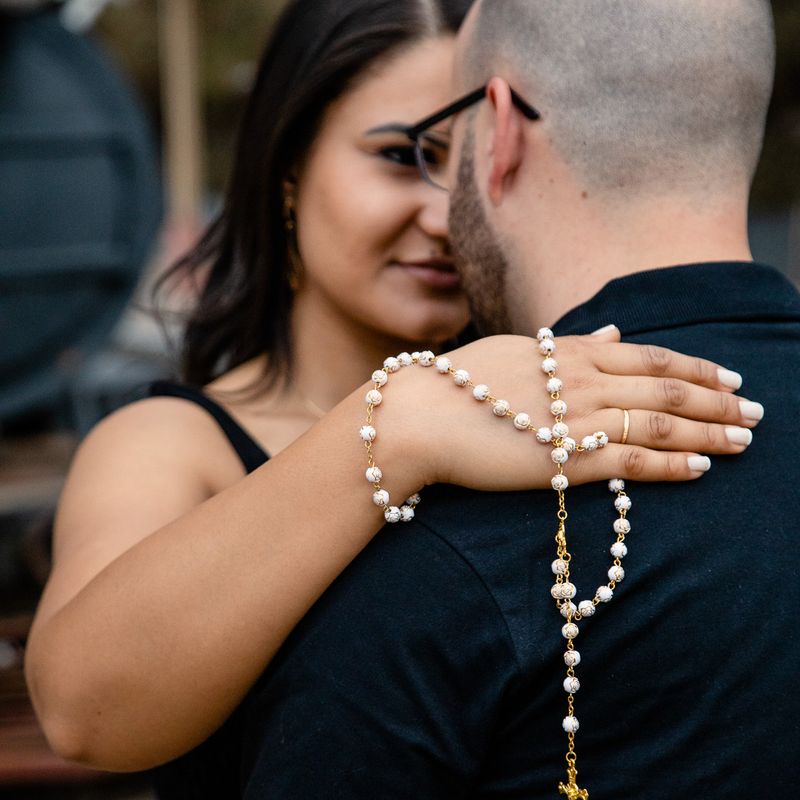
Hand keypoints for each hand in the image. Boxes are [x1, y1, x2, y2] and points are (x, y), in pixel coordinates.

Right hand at [378, 330, 760, 491]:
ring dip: (708, 430)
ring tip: (745, 439)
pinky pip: (631, 460)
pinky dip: (671, 464)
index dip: (696, 366)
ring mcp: (576, 418)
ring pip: (659, 421)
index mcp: (570, 353)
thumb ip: (567, 344)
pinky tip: (702, 468)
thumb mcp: (516, 352)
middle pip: (667, 386)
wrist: (417, 415)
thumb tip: (609, 333)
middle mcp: (583, 380)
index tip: (729, 376)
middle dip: (717, 399)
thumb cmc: (458, 383)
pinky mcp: (565, 459)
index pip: (651, 356)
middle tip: (756, 410)